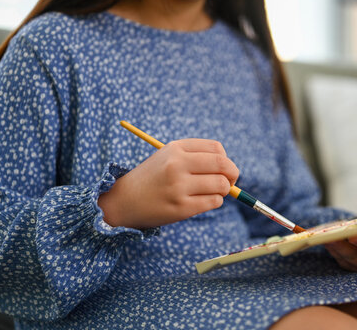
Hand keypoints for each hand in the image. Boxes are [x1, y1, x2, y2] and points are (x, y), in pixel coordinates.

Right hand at [98, 139, 238, 228]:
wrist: (124, 201)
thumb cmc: (153, 178)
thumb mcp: (169, 157)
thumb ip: (197, 157)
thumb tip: (230, 169)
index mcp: (175, 149)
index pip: (216, 148)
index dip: (226, 159)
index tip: (223, 168)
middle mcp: (177, 165)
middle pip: (223, 165)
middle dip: (233, 174)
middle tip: (230, 182)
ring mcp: (179, 187)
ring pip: (221, 185)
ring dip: (224, 190)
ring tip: (213, 192)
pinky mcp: (181, 207)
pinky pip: (214, 201)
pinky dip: (215, 201)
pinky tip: (203, 201)